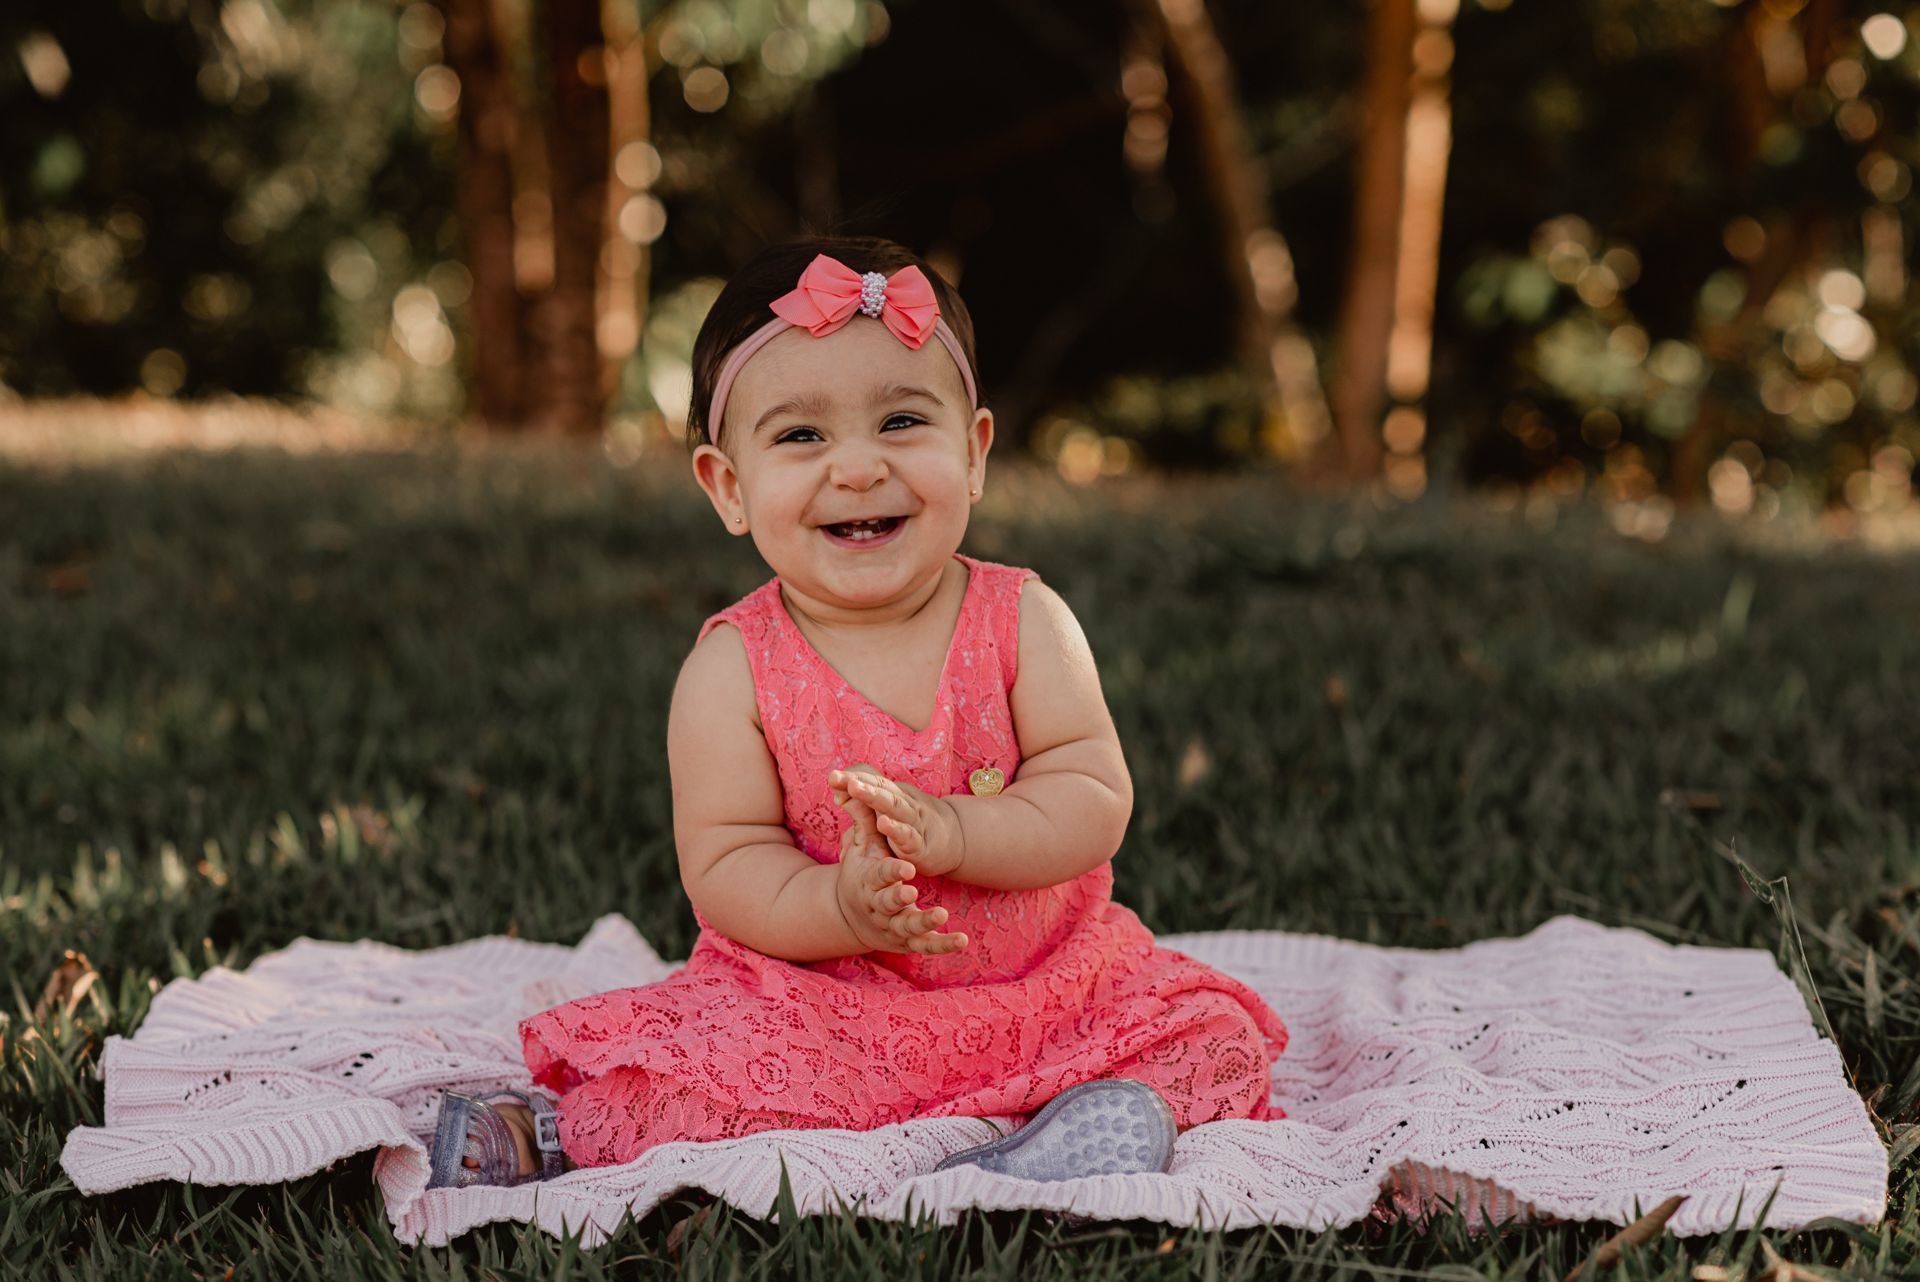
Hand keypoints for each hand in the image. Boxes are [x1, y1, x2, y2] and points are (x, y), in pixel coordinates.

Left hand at [827, 766, 964, 878]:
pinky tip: (883, 823)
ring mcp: (915, 822)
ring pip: (894, 806)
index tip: (832, 777)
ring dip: (874, 797)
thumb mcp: (887, 813)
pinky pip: (908, 836)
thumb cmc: (913, 826)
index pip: (873, 782)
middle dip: (860, 782)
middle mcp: (905, 804)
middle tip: (839, 778)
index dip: (853, 778)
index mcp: (895, 796)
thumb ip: (862, 805)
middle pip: (882, 790)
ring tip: (856, 789)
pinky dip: (896, 829)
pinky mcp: (921, 846)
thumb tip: (838, 795)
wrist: (955, 842)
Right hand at [831, 765, 967, 955]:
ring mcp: (894, 926)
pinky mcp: (908, 941)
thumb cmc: (860, 874)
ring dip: (924, 921)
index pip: (878, 876)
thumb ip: (863, 820)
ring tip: (942, 913)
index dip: (890, 871)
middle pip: (887, 904)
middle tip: (912, 893)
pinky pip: (927, 946)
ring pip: (909, 927)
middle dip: (897, 898)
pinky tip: (963, 940)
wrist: (854, 917)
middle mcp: (879, 907)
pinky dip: (943, 945)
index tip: (905, 867)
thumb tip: (846, 783)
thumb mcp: (861, 849)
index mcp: (868, 882)